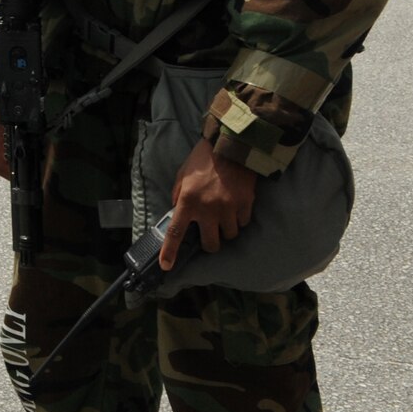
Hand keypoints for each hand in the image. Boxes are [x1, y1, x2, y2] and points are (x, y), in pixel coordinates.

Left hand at [160, 139, 257, 270]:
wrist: (232, 145)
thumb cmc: (203, 160)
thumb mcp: (182, 176)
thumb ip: (179, 196)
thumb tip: (177, 214)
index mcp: (188, 201)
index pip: (176, 232)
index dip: (170, 252)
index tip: (166, 266)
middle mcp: (208, 209)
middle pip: (211, 244)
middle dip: (210, 243)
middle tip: (210, 235)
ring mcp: (229, 208)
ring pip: (230, 235)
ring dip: (226, 230)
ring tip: (224, 215)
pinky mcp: (246, 205)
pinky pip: (244, 222)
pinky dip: (240, 219)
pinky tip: (236, 206)